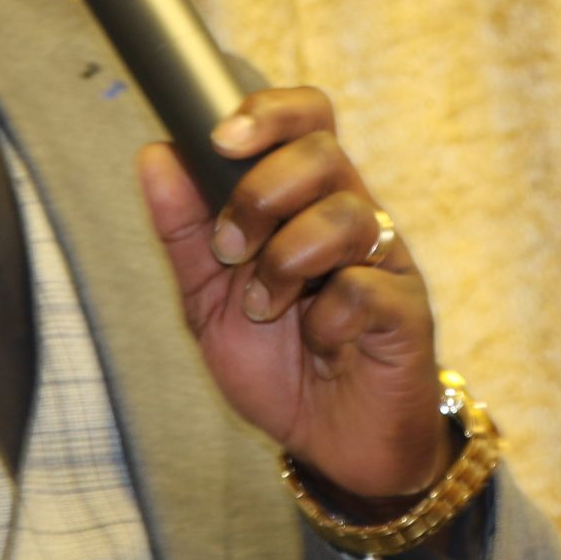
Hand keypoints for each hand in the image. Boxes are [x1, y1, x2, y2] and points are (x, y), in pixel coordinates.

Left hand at [137, 87, 454, 509]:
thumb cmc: (277, 364)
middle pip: (322, 152)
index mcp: (306, 200)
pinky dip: (326, 316)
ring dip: (285, 260)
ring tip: (264, 307)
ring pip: (345, 214)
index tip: (220, 138)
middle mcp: (352, 215)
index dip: (268, 111)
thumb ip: (183, 231)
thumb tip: (154, 155)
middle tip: (230, 249)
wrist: (329, 448)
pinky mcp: (405, 311)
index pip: (306, 117)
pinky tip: (320, 343)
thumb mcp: (208, 299)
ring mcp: (384, 261)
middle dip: (260, 194)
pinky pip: (365, 286)